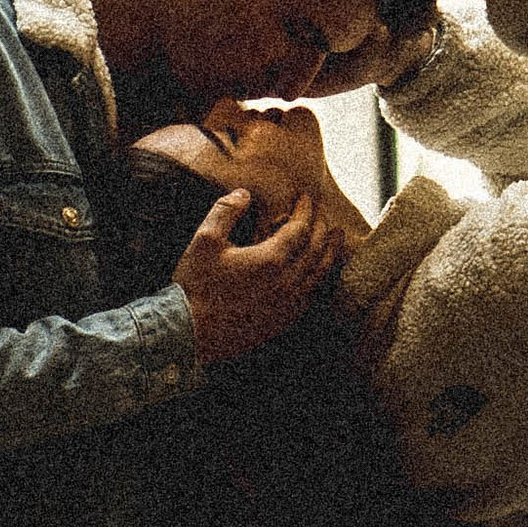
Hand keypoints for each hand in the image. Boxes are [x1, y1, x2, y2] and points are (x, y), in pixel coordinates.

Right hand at [170, 186, 332, 364]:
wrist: (190, 332)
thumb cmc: (195, 286)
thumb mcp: (204, 241)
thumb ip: (225, 211)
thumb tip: (244, 193)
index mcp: (271, 259)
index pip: (300, 228)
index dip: (305, 210)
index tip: (305, 197)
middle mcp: (287, 282)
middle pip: (316, 249)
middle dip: (322, 227)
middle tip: (322, 213)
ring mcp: (288, 304)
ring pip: (320, 274)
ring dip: (330, 252)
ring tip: (337, 237)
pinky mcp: (283, 321)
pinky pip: (311, 296)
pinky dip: (320, 278)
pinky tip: (319, 273)